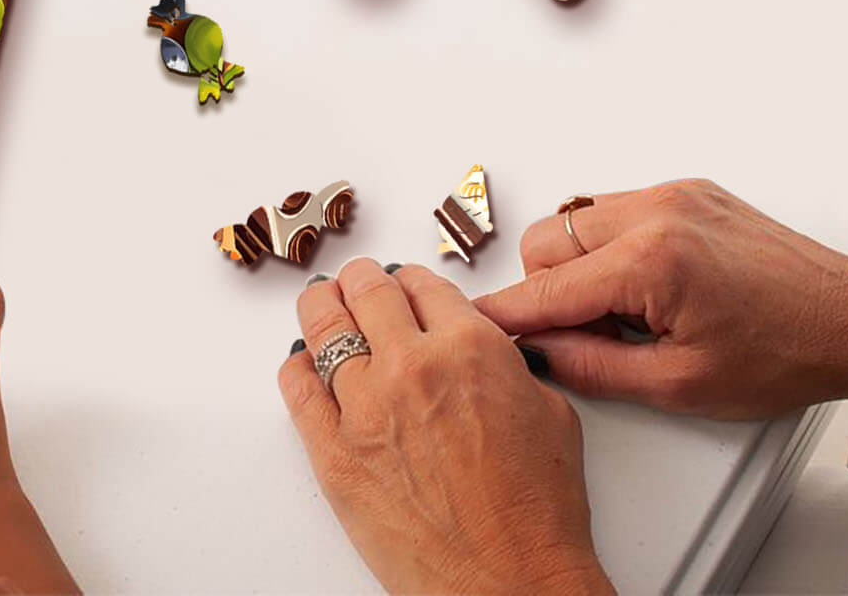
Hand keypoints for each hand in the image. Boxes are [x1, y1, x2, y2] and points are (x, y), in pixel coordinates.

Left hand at [279, 260, 611, 595]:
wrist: (512, 587)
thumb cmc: (538, 515)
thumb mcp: (550, 413)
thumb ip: (506, 362)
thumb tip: (480, 346)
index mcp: (470, 347)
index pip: (422, 283)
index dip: (412, 282)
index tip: (405, 286)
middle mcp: (413, 365)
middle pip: (368, 290)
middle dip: (363, 281)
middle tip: (359, 284)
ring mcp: (366, 407)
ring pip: (324, 326)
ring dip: (323, 308)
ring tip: (323, 304)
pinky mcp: (333, 452)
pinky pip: (298, 389)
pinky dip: (297, 368)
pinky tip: (302, 363)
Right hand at [475, 179, 847, 418]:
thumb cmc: (786, 353)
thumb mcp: (681, 385)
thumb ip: (594, 368)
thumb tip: (539, 353)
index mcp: (650, 262)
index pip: (547, 289)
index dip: (508, 314)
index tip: (477, 324)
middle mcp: (653, 212)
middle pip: (545, 241)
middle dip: (550, 289)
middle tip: (592, 332)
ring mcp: (669, 193)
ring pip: (574, 219)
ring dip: (579, 264)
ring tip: (629, 309)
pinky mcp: (684, 188)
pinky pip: (613, 209)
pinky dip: (612, 245)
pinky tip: (650, 283)